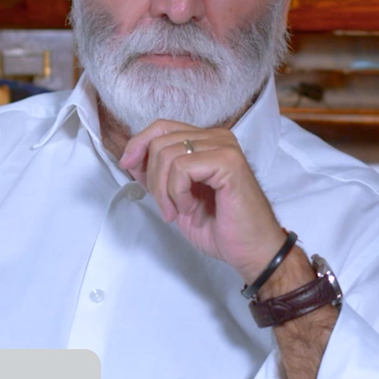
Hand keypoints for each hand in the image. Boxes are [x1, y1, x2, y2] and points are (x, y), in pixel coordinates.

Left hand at [119, 119, 284, 283]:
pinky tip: (190, 208)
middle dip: (152, 178)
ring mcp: (225, 147)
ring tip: (178, 211)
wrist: (250, 251)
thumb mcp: (176, 197)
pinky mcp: (229, 161)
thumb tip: (131, 157)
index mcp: (207, 141)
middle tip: (166, 207)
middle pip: (160, 140)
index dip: (139, 144)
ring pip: (168, 154)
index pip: (162, 127)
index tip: (127, 166)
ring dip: (164, 190)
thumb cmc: (220, 227)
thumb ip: (158, 174)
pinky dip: (177, 193)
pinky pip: (182, 168)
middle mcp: (217, 137)